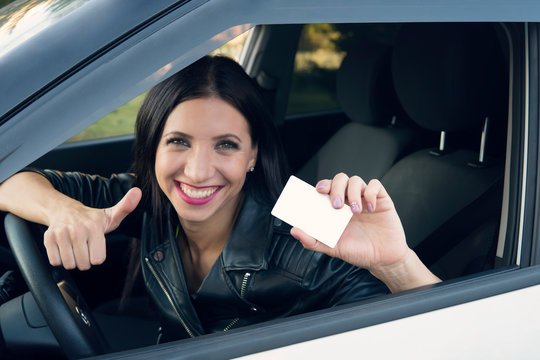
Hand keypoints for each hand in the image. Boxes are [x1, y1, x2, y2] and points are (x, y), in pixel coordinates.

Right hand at [43, 187, 141, 269]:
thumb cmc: (91, 218)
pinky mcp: (48, 238)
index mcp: (94, 227)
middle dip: (85, 259)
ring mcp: (61, 233)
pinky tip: (64, 247)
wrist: (64, 210)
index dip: (97, 255)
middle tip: (84, 246)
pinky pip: (55, 261)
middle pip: (83, 264)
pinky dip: (59, 258)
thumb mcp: (111, 214)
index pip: (98, 260)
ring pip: (69, 264)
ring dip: (72, 260)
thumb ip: (126, 207)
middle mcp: (77, 230)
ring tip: (75, 247)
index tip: (96, 244)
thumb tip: (138, 192)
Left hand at [291, 173, 407, 271]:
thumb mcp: (333, 248)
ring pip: (356, 180)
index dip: (322, 184)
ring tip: (355, 212)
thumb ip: (313, 241)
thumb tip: (294, 231)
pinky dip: (371, 193)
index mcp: (337, 208)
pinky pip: (376, 185)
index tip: (318, 191)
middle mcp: (350, 200)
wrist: (383, 260)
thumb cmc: (358, 252)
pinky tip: (370, 208)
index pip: (327, 188)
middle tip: (336, 206)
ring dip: (353, 193)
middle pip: (340, 179)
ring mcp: (365, 199)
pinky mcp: (382, 200)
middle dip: (336, 188)